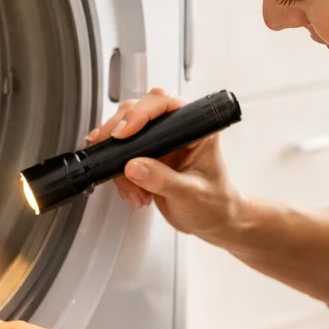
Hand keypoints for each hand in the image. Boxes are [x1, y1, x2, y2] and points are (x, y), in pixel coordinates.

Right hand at [85, 87, 242, 240]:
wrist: (212, 223)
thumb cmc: (215, 205)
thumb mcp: (191, 194)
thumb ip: (162, 180)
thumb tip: (134, 166)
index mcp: (196, 130)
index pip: (164, 105)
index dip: (140, 114)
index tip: (123, 134)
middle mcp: (177, 132)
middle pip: (138, 113)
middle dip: (120, 135)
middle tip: (112, 155)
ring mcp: (161, 146)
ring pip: (125, 136)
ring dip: (119, 162)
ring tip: (133, 190)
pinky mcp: (148, 160)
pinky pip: (122, 158)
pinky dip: (119, 176)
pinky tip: (133, 192)